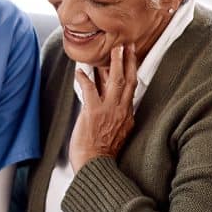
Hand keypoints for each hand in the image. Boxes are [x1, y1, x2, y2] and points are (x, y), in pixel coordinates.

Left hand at [69, 43, 137, 173]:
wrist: (97, 166)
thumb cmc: (103, 154)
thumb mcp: (119, 134)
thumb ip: (119, 118)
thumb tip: (114, 105)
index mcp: (128, 115)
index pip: (132, 88)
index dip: (132, 71)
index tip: (132, 58)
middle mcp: (121, 110)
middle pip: (129, 80)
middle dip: (129, 60)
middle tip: (128, 45)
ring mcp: (108, 110)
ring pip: (116, 80)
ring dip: (115, 62)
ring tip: (115, 49)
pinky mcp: (93, 112)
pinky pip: (90, 89)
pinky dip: (84, 78)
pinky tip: (80, 70)